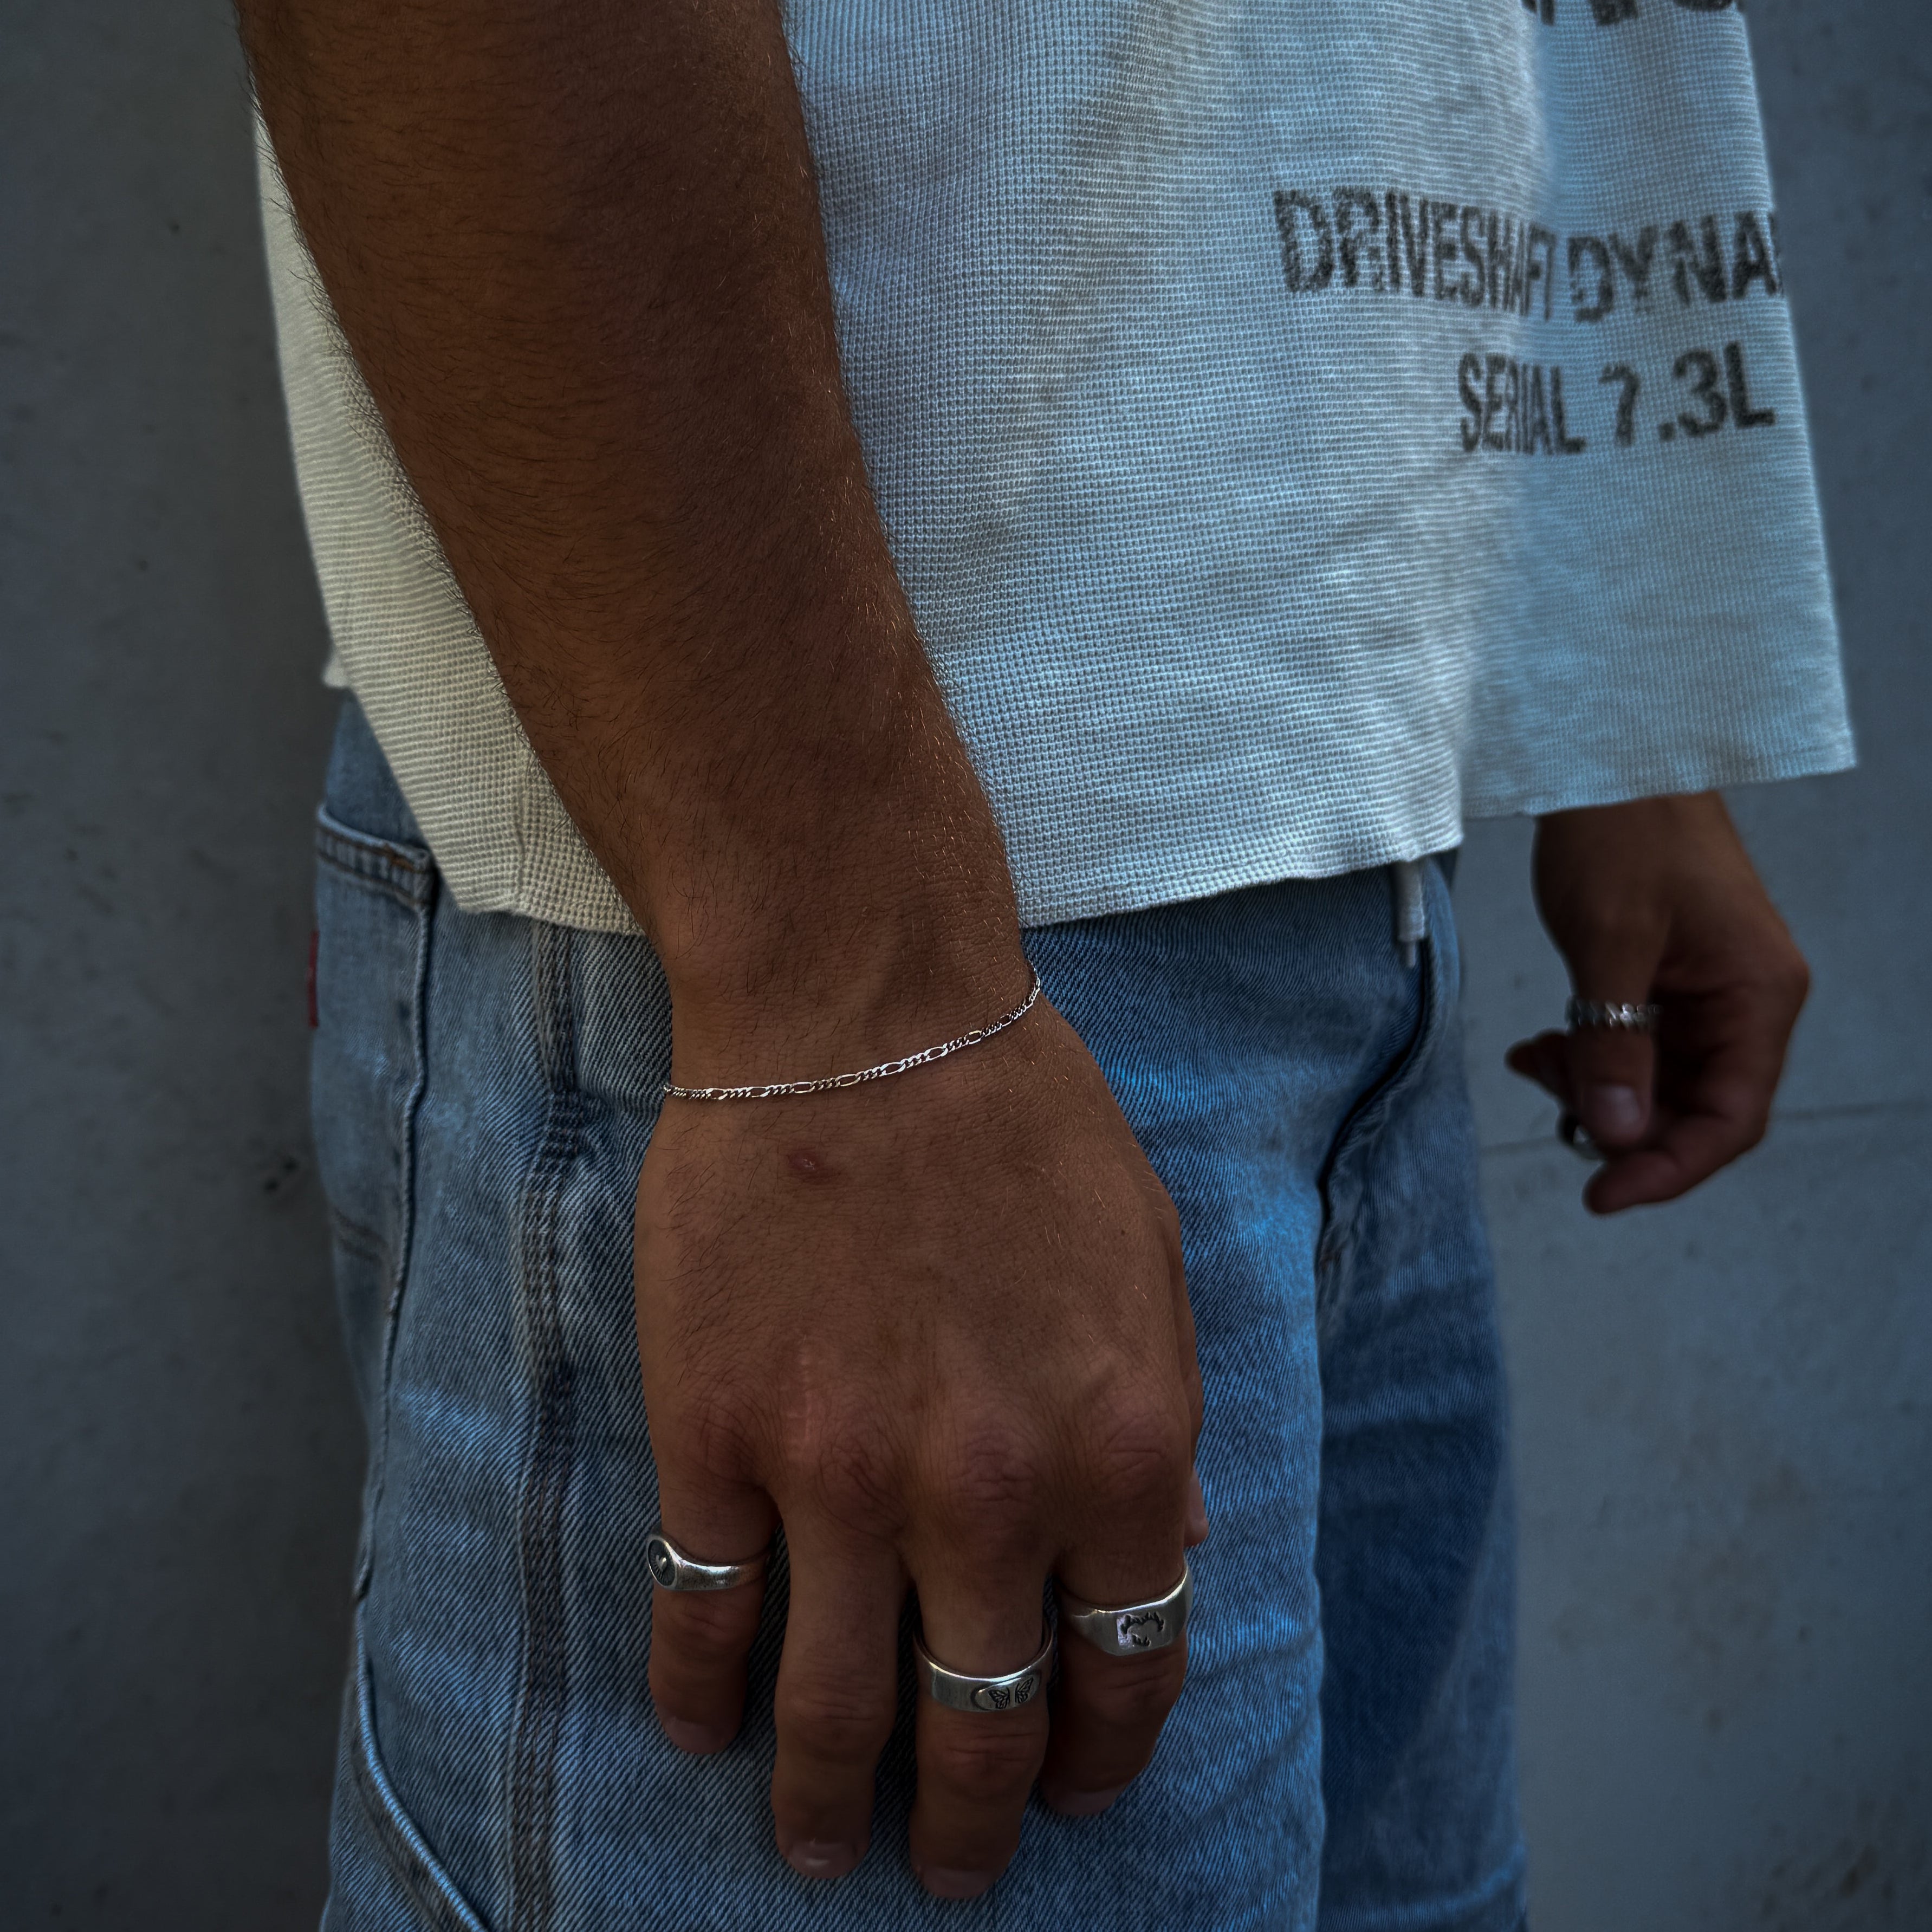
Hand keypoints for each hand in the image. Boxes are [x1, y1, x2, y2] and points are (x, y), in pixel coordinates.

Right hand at [634, 974, 1207, 1898]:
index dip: (1098, 1760)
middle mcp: (990, 1492)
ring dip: (824, 1804)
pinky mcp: (718, 1436)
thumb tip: (1173, 1555)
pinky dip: (700, 1696)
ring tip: (817, 1849)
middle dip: (969, 1828)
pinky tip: (703, 1733)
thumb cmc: (1020, 1121)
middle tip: (949, 1870)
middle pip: (978, 1729)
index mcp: (1122, 1452)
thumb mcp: (1149, 1266)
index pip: (1127, 1674)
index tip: (1067, 1795)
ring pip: (830, 1710)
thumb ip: (1165, 1426)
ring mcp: (842, 1474)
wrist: (863, 1008)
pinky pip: (702, 1615)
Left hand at [1506, 793, 1809, 1213]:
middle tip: (1550, 1103)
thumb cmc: (1623, 831)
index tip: (1602, 1196)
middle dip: (1620, 1123)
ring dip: (1595, 1089)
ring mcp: (1706, 993)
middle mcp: (1744, 1003)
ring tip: (1536, 1062)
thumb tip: (1616, 1135)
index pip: (1731, 1118)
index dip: (1669, 1168)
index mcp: (1757, 996)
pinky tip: (1539, 1048)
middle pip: (1693, 1108)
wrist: (1608, 757)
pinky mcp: (1665, 981)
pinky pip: (1634, 1046)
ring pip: (1656, 1082)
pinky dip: (1587, 1055)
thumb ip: (1612, 1044)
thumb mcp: (1609, 942)